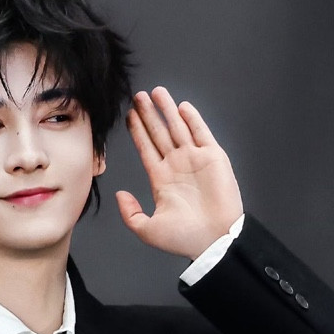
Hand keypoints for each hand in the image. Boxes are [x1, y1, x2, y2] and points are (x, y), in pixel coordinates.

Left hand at [116, 87, 242, 259]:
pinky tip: (181, 106)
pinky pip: (201, 133)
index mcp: (161, 180)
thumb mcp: (147, 229)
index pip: (146, 149)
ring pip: (178, 128)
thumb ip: (130, 213)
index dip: (138, 131)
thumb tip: (120, 194)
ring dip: (167, 110)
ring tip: (156, 92)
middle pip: (159, 133)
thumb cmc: (183, 239)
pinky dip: (192, 119)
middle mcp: (176, 166)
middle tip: (138, 96)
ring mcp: (195, 160)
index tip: (129, 115)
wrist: (213, 241)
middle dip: (149, 115)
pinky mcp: (213, 158)